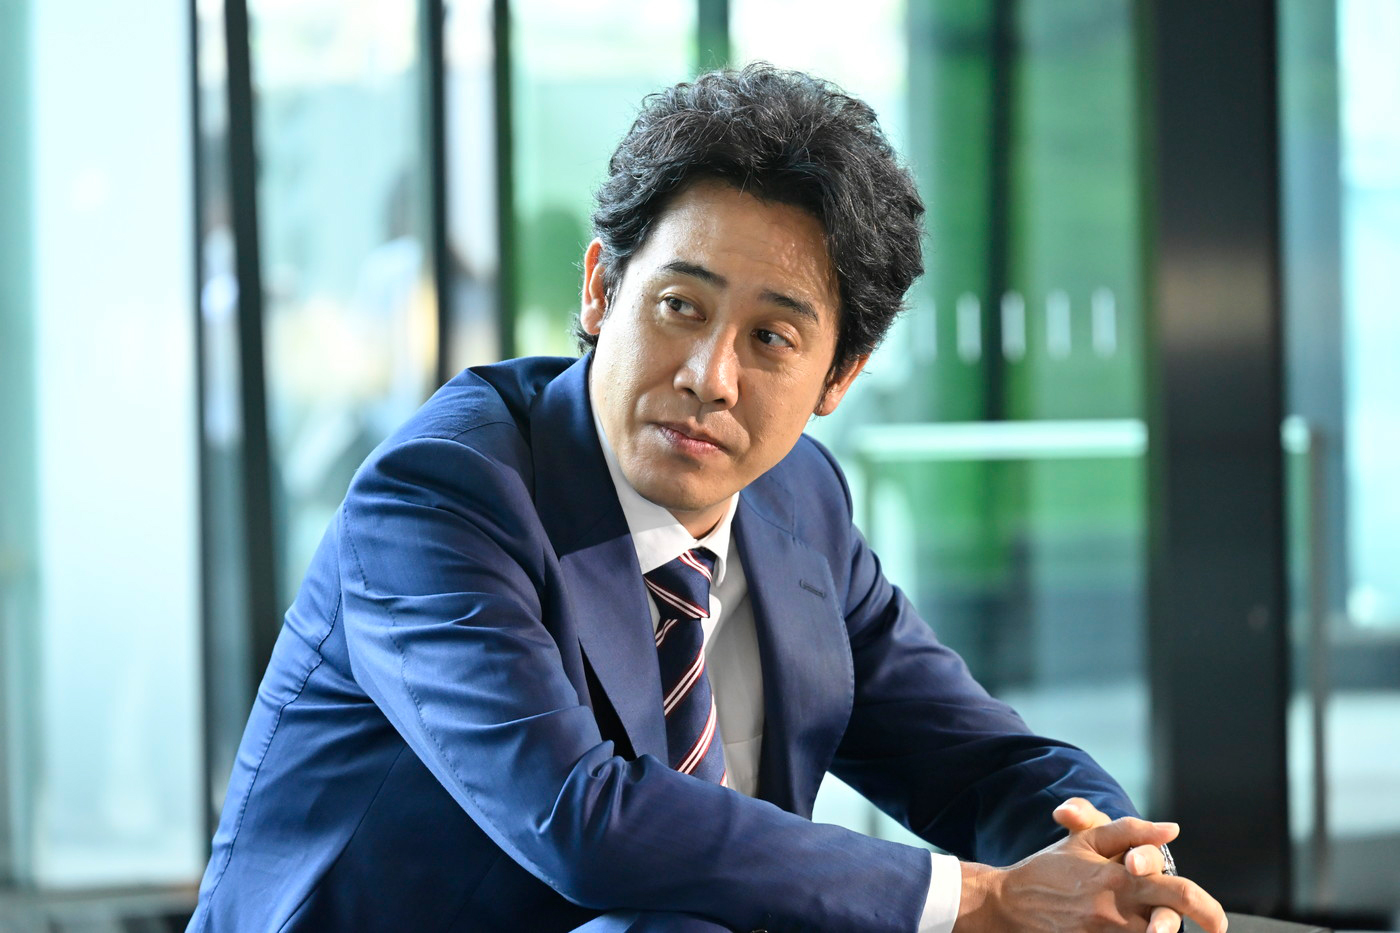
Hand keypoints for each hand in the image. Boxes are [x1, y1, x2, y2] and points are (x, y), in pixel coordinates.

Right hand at [956, 802, 1226, 932]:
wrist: (1006, 904)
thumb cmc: (1051, 869)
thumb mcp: (1086, 841)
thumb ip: (1131, 831)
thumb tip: (1172, 830)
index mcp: (1121, 880)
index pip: (1178, 894)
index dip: (1207, 908)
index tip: (1218, 923)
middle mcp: (1116, 913)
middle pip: (1169, 927)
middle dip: (1181, 929)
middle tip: (1204, 931)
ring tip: (1155, 928)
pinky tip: (1135, 932)